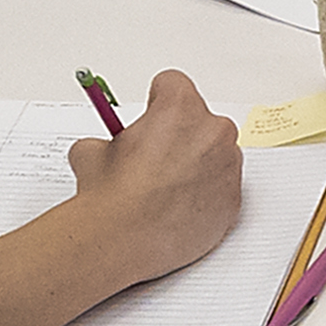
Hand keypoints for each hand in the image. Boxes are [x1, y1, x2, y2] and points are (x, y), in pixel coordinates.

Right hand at [64, 68, 242, 280]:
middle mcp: (213, 131)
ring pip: (215, 155)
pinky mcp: (234, 200)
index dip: (156, 102)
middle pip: (199, 120)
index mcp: (180, 108)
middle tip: (153, 160)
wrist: (124, 241)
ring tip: (164, 190)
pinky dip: (206, 194)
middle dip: (179, 135)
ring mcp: (228, 167)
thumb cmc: (112, 196)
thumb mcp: (91, 151)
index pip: (173, 85)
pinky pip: (222, 188)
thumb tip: (106, 148)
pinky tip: (177, 209)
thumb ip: (108, 139)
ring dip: (196, 165)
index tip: (149, 118)